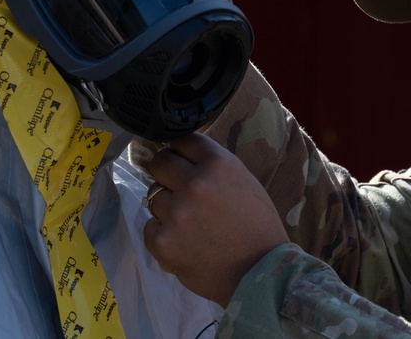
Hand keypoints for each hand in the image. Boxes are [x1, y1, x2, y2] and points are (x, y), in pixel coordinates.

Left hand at [143, 132, 289, 305]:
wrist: (260, 272)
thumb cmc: (257, 224)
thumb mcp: (242, 180)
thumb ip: (211, 164)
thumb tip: (179, 152)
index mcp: (217, 163)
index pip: (181, 139)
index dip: (180, 150)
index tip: (181, 159)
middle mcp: (194, 183)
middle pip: (159, 162)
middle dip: (167, 172)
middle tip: (180, 189)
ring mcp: (175, 213)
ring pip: (153, 196)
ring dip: (167, 206)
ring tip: (190, 222)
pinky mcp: (162, 241)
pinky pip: (149, 226)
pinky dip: (163, 233)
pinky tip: (184, 241)